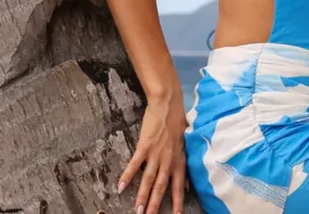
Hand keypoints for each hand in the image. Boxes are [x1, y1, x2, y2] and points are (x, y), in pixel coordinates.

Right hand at [118, 94, 188, 213]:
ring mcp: (156, 155)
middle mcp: (168, 161)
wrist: (168, 105)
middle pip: (161, 187)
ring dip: (142, 196)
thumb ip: (184, 165)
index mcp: (180, 162)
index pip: (179, 187)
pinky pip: (134, 164)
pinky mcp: (144, 146)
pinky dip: (127, 176)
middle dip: (155, 205)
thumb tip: (188, 184)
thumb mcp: (186, 146)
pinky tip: (120, 187)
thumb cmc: (178, 123)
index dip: (178, 203)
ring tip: (137, 210)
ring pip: (149, 180)